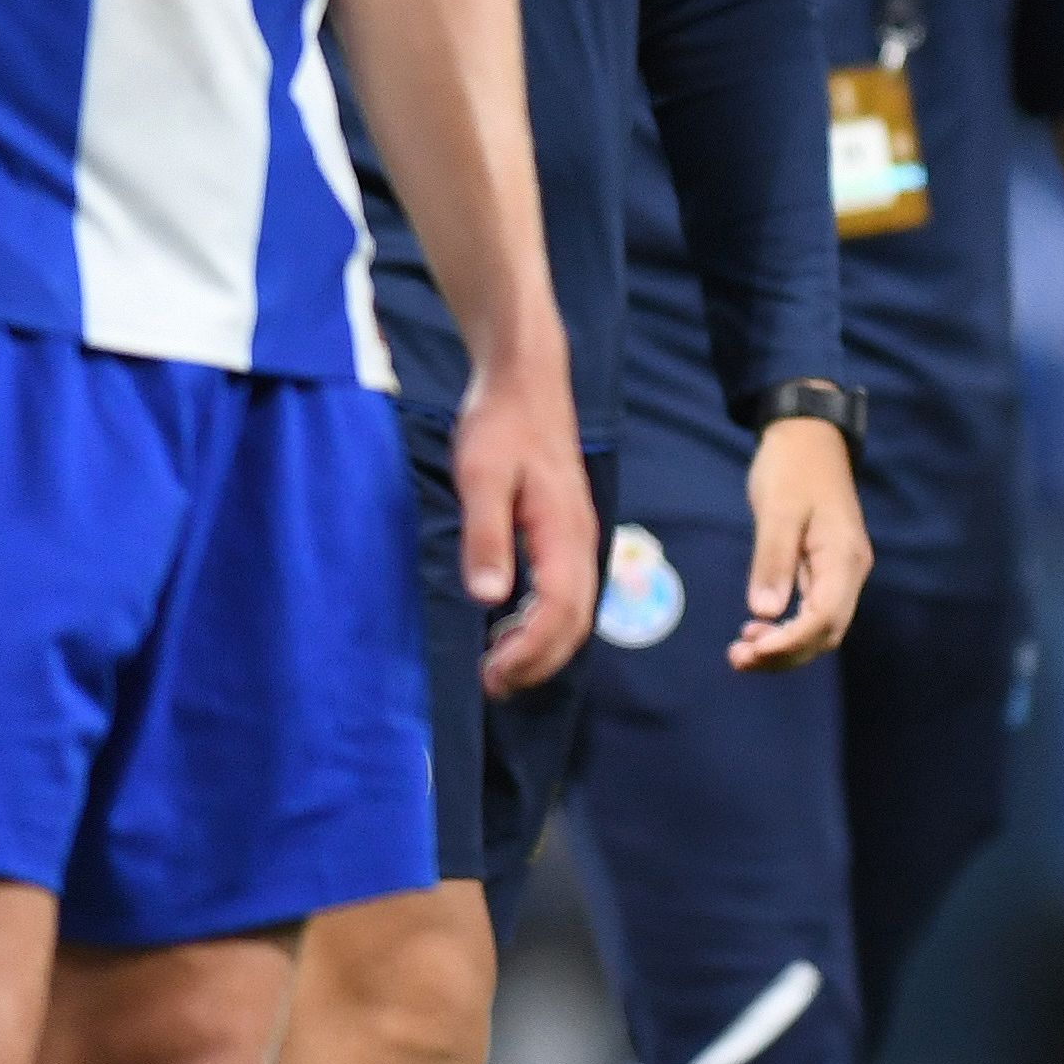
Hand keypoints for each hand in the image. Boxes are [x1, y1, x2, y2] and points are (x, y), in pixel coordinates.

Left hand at [455, 353, 596, 695]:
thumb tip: (489, 598)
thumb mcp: (482, 475)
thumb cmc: (500, 423)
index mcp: (564, 532)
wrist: (526, 378)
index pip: (558, 612)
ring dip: (543, 646)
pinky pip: (568, 592)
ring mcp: (577, 535)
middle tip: (492, 684)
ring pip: (576, 610)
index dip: (528, 652)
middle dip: (538, 662)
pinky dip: (545, 622)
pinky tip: (512, 624)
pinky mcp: (566, 529)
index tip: (491, 675)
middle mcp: (581, 540)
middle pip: (575, 622)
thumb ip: (486, 536)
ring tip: (500, 666)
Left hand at [728, 414, 871, 671]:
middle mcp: (850, 570)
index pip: (823, 618)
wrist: (808, 435)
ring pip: (820, 628)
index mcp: (843, 556)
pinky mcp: (827, 568)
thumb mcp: (777, 510)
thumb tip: (763, 612)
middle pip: (825, 632)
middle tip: (737, 658)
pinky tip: (758, 628)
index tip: (751, 651)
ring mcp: (841, 571)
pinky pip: (813, 612)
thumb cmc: (792, 467)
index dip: (789, 643)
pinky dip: (787, 629)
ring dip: (784, 647)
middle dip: (784, 654)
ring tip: (742, 651)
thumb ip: (772, 560)